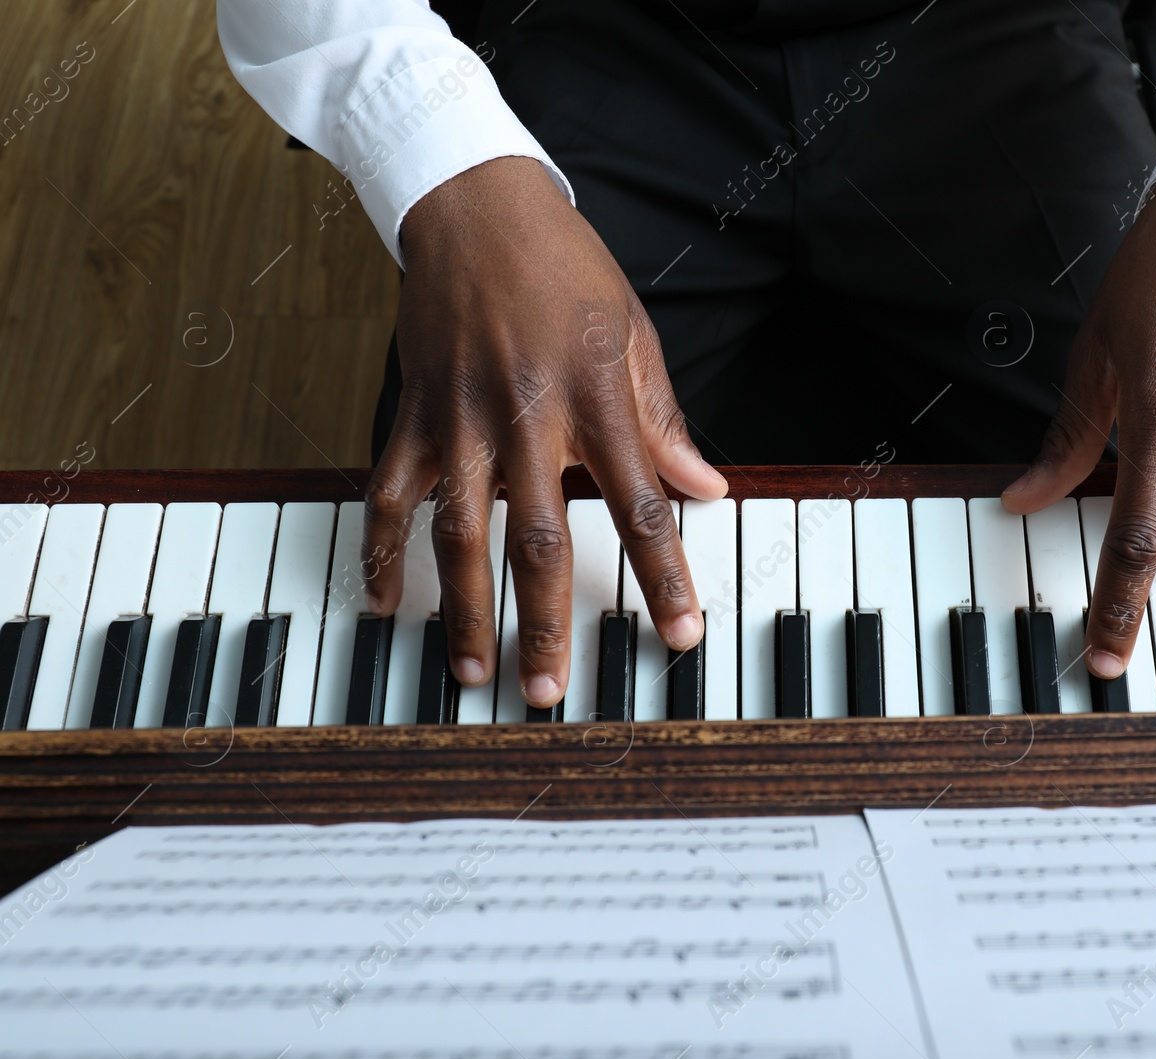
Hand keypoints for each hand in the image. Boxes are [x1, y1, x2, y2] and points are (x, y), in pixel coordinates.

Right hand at [364, 156, 726, 704]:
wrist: (474, 203)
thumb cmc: (565, 267)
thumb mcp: (634, 334)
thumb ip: (664, 421)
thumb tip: (707, 488)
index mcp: (596, 397)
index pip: (641, 507)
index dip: (664, 578)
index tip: (680, 635)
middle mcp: (527, 416)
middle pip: (540, 540)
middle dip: (548, 623)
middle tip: (552, 691)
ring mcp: (460, 419)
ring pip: (459, 534)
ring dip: (462, 610)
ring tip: (469, 671)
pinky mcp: (412, 413)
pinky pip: (388, 495)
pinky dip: (380, 553)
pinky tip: (383, 602)